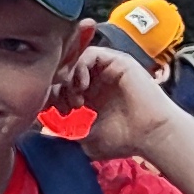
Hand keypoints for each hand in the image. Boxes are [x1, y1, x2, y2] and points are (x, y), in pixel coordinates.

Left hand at [55, 41, 189, 160]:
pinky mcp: (118, 61)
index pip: (61, 86)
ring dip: (69, 77)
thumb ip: (66, 134)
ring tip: (76, 99)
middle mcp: (98, 80)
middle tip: (60, 106)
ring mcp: (108, 69)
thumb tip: (41, 135)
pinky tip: (82, 88)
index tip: (52, 113)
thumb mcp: (87, 139)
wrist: (151, 135)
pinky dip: (80, 67)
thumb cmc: (124, 140)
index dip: (51, 95)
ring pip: (76, 60)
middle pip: (66, 70)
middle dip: (58, 86)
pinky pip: (91, 53)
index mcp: (90, 96)